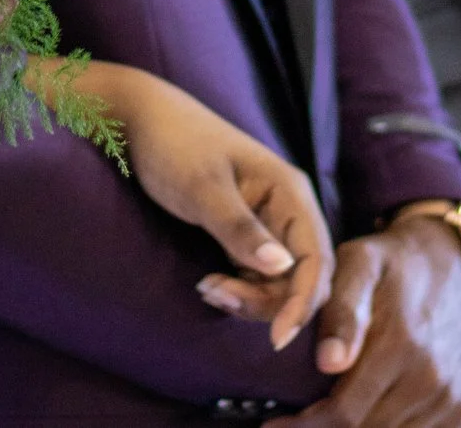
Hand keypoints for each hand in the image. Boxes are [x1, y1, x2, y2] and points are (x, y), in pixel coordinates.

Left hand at [57, 61, 332, 349]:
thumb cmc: (174, 145)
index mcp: (290, 192)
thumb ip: (240, 229)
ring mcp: (269, 222)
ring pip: (280, 281)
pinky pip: (259, 275)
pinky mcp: (248, 233)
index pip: (316, 259)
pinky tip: (209, 284)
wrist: (143, 121)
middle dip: (268, 301)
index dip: (303, 301)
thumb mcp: (203, 188)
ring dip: (250, 298)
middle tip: (215, 294)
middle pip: (302, 277)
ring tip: (207, 288)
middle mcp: (289, 209)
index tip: (277, 338)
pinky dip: (240, 288)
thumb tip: (283, 268)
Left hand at [268, 207, 460, 427]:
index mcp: (402, 345)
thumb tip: (328, 363)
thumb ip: (341, 312)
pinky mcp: (460, 407)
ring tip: (325, 413)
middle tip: (294, 418)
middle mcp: (430, 379)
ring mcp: (448, 397)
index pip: (344, 413)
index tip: (273, 424)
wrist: (452, 260)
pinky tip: (364, 411)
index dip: (303, 427)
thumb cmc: (392, 262)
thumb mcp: (358, 265)